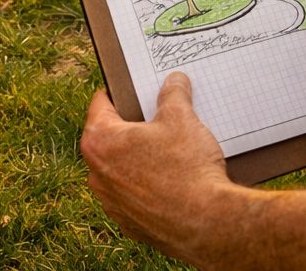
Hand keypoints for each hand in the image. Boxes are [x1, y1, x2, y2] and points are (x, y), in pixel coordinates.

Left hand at [80, 73, 230, 263]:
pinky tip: (173, 181)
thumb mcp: (182, 117)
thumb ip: (173, 94)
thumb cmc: (188, 167)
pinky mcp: (130, 224)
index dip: (121, 92)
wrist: (208, 223)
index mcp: (100, 142)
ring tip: (170, 151)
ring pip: (122, 169)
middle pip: (110, 138)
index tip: (135, 89)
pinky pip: (135, 196)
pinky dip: (148, 187)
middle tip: (159, 118)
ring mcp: (112, 203)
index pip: (101, 104)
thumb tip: (174, 81)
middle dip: (132, 127)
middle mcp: (97, 175)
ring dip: (139, 159)